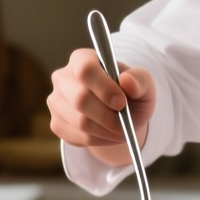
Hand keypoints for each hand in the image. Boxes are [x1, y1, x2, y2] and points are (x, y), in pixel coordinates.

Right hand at [47, 47, 156, 166]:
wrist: (121, 115)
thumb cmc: (131, 94)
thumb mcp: (144, 84)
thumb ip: (139, 80)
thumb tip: (127, 81)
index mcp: (82, 58)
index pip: (85, 69)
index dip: (104, 88)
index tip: (122, 103)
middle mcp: (63, 77)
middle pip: (79, 99)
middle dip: (107, 116)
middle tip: (124, 124)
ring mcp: (55, 101)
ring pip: (79, 122)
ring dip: (106, 131)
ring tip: (121, 130)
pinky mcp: (56, 123)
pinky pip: (77, 137)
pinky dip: (98, 140)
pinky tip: (108, 134)